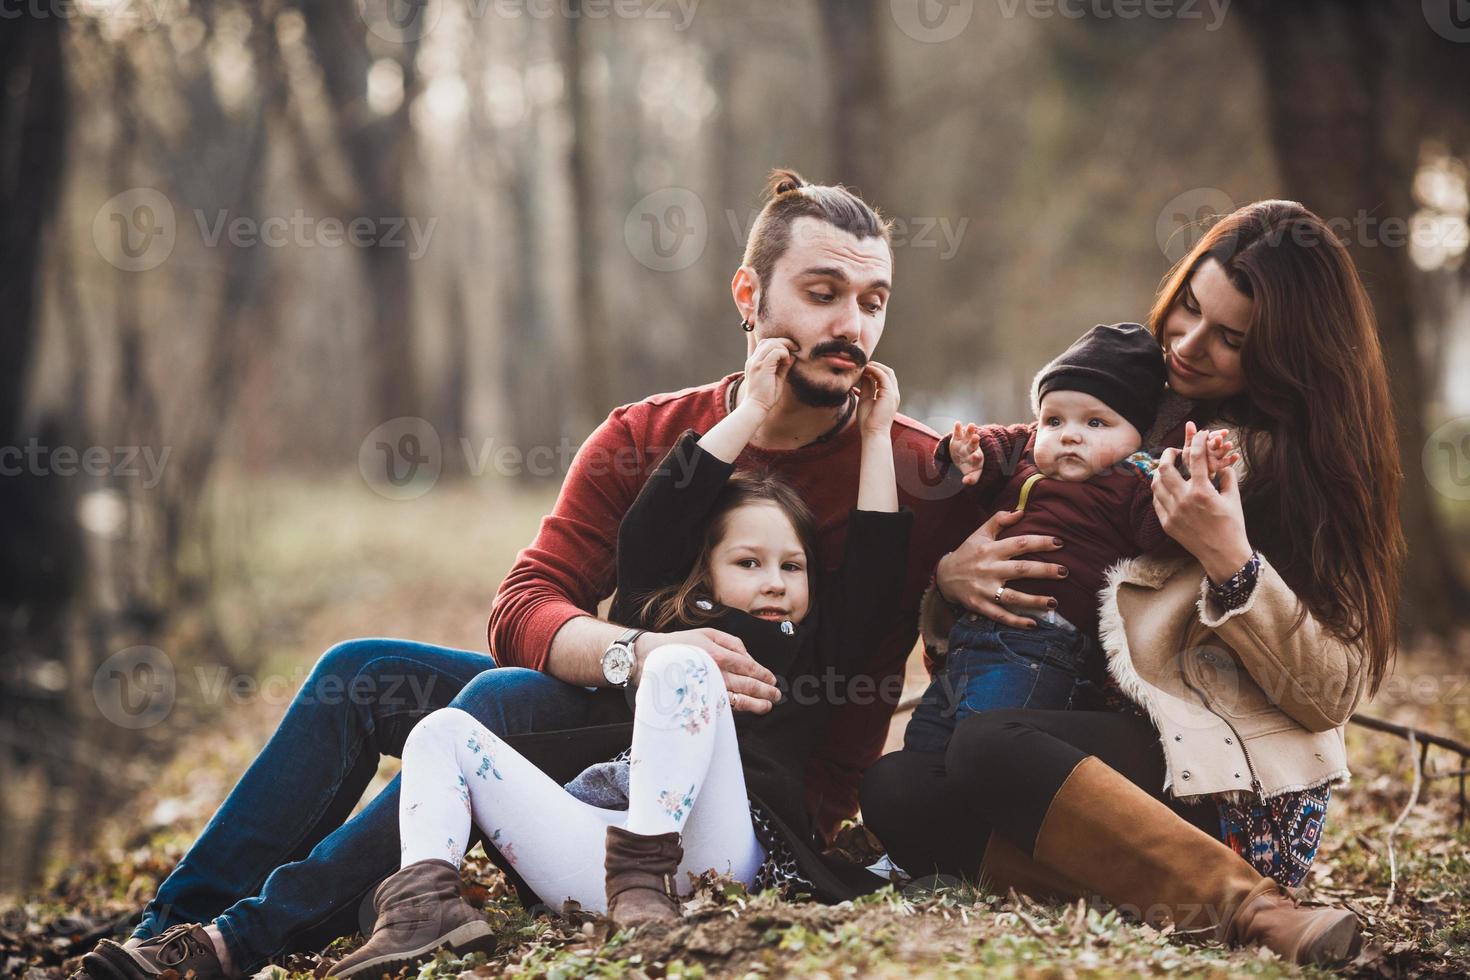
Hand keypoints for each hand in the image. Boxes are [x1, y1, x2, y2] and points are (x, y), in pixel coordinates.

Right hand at [633, 628, 781, 712]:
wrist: (648, 660)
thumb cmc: (680, 645)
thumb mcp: (707, 634)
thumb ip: (732, 643)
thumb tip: (750, 659)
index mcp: (717, 654)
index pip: (748, 667)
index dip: (763, 674)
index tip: (772, 680)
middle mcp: (714, 672)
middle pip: (747, 684)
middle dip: (765, 690)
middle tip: (777, 695)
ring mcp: (707, 688)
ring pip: (738, 698)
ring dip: (757, 703)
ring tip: (768, 705)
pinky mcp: (699, 700)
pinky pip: (723, 706)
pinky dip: (739, 709)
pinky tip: (749, 709)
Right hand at [742, 338, 797, 411]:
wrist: (756, 407)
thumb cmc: (766, 396)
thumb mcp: (777, 378)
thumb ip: (783, 366)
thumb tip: (793, 356)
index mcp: (754, 362)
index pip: (765, 344)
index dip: (779, 344)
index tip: (791, 351)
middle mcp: (753, 360)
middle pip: (768, 341)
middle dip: (783, 342)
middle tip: (795, 348)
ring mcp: (756, 362)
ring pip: (771, 344)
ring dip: (784, 347)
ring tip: (789, 358)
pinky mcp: (762, 367)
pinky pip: (775, 352)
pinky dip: (783, 353)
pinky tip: (787, 362)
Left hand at [856, 361, 899, 436]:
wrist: (873, 433)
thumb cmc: (868, 421)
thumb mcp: (866, 399)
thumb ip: (867, 387)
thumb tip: (865, 375)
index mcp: (889, 396)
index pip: (885, 378)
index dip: (875, 371)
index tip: (863, 369)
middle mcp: (893, 394)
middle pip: (888, 373)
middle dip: (876, 366)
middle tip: (863, 364)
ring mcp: (893, 393)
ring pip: (888, 372)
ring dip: (875, 366)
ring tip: (864, 366)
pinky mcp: (890, 394)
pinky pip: (884, 376)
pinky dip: (875, 370)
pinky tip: (866, 370)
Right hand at [934, 509, 1067, 628]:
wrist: (944, 576)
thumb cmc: (967, 553)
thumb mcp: (979, 533)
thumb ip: (999, 520)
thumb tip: (1021, 511)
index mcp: (990, 550)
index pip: (1019, 544)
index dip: (1040, 542)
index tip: (1059, 543)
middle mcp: (989, 569)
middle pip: (1020, 570)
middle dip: (1044, 571)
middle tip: (1064, 572)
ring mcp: (984, 589)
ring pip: (1012, 596)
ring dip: (1034, 600)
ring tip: (1054, 602)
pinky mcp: (980, 606)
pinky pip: (1000, 615)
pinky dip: (1016, 621)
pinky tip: (1033, 624)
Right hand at [949, 422, 984, 484]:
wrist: (964, 459)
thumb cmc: (970, 467)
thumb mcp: (972, 474)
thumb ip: (971, 479)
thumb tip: (966, 482)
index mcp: (975, 458)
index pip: (977, 457)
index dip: (976, 457)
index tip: (975, 456)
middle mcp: (971, 449)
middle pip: (973, 445)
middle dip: (974, 441)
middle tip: (976, 437)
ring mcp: (965, 442)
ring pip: (969, 436)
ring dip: (970, 431)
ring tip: (971, 425)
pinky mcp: (958, 438)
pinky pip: (958, 432)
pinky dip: (958, 428)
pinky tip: (957, 423)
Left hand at [1153, 426, 1252, 581]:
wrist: (1224, 555)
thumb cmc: (1233, 526)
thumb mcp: (1233, 498)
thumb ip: (1226, 477)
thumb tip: (1221, 463)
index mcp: (1202, 492)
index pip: (1195, 458)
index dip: (1197, 442)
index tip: (1198, 434)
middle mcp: (1184, 500)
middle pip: (1164, 468)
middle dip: (1168, 454)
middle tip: (1174, 451)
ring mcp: (1173, 513)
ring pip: (1156, 485)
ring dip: (1160, 472)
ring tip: (1168, 468)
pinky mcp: (1167, 524)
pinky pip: (1157, 501)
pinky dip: (1160, 491)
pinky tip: (1167, 487)